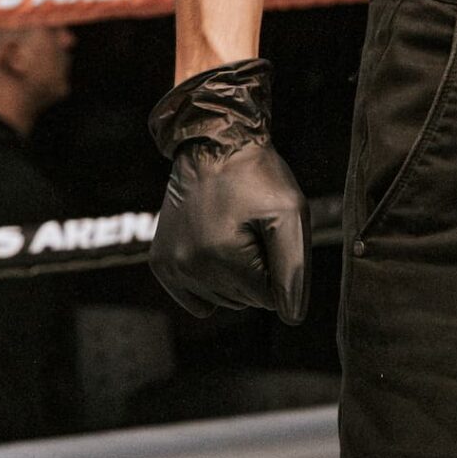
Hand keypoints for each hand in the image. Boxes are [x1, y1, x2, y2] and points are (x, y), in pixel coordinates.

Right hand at [148, 56, 309, 322]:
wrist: (212, 141)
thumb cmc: (256, 174)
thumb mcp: (290, 211)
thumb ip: (295, 267)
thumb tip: (290, 316)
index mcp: (222, 258)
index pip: (269, 298)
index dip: (278, 264)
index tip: (269, 230)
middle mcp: (190, 268)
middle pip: (244, 300)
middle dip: (257, 270)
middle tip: (252, 227)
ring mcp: (172, 267)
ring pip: (222, 299)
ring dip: (234, 273)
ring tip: (233, 230)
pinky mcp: (161, 263)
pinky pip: (195, 298)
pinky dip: (209, 282)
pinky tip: (214, 249)